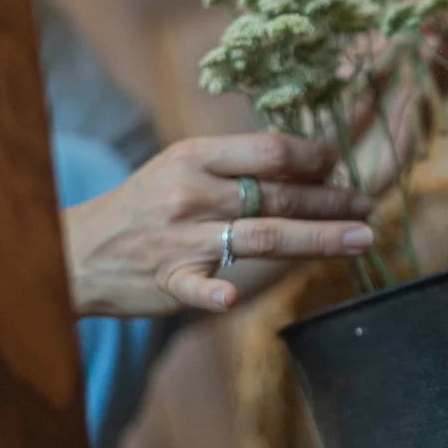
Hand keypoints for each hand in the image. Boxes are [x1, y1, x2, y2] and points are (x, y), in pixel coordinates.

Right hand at [64, 134, 375, 318]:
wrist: (77, 248)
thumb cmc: (147, 203)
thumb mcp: (185, 166)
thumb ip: (239, 165)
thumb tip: (310, 162)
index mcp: (197, 157)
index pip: (270, 150)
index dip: (315, 158)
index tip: (341, 166)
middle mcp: (192, 194)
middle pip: (278, 195)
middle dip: (332, 202)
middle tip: (369, 208)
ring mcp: (180, 238)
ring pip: (261, 236)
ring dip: (318, 239)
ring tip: (362, 238)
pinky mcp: (167, 279)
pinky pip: (193, 285)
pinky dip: (211, 291)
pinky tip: (231, 298)